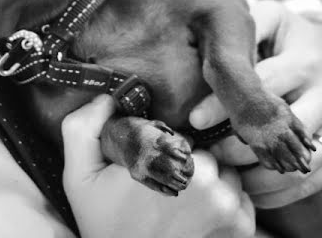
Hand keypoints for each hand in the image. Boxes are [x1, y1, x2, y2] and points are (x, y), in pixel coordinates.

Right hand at [62, 95, 254, 237]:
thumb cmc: (106, 226)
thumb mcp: (80, 177)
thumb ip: (83, 128)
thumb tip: (106, 97)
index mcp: (169, 158)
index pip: (180, 132)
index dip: (164, 145)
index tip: (150, 165)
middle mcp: (206, 180)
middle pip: (205, 151)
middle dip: (187, 162)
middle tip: (163, 186)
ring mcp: (227, 205)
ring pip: (226, 172)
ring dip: (210, 182)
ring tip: (181, 203)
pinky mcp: (241, 227)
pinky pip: (241, 198)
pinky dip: (226, 203)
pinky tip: (198, 217)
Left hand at [190, 0, 321, 207]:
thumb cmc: (296, 38)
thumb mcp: (276, 20)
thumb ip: (246, 25)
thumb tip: (211, 43)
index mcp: (307, 60)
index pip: (261, 85)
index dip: (225, 104)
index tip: (193, 120)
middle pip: (278, 131)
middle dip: (235, 146)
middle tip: (204, 151)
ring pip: (294, 165)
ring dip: (254, 176)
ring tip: (223, 172)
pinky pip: (309, 183)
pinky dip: (275, 193)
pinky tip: (247, 187)